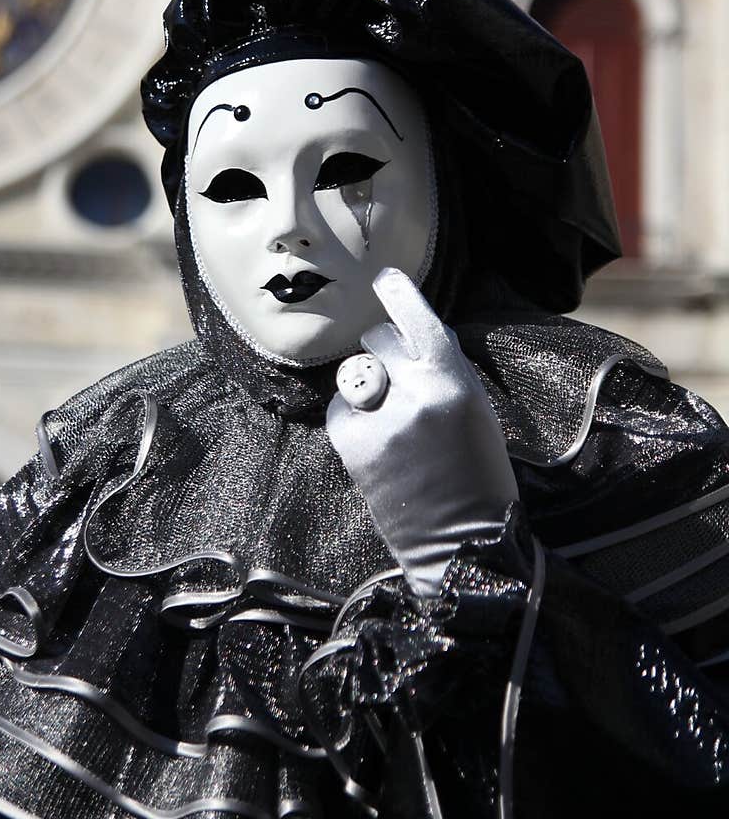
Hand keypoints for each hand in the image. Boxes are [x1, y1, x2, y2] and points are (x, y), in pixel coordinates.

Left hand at [327, 268, 518, 595]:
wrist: (463, 541)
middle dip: (382, 353)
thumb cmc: (478, 475)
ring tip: (391, 426)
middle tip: (397, 384)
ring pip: (355, 376)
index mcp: (454, 383)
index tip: (382, 277)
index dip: (399, 295)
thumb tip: (413, 335)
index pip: (420, 322)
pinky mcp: (355, 447)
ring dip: (366, 388)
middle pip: (379, 343)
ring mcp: (382, 421)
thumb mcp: (476, 411)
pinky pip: (340, 411)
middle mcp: (416, 394)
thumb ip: (444, 372)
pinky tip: (378, 446)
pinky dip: (353, 421)